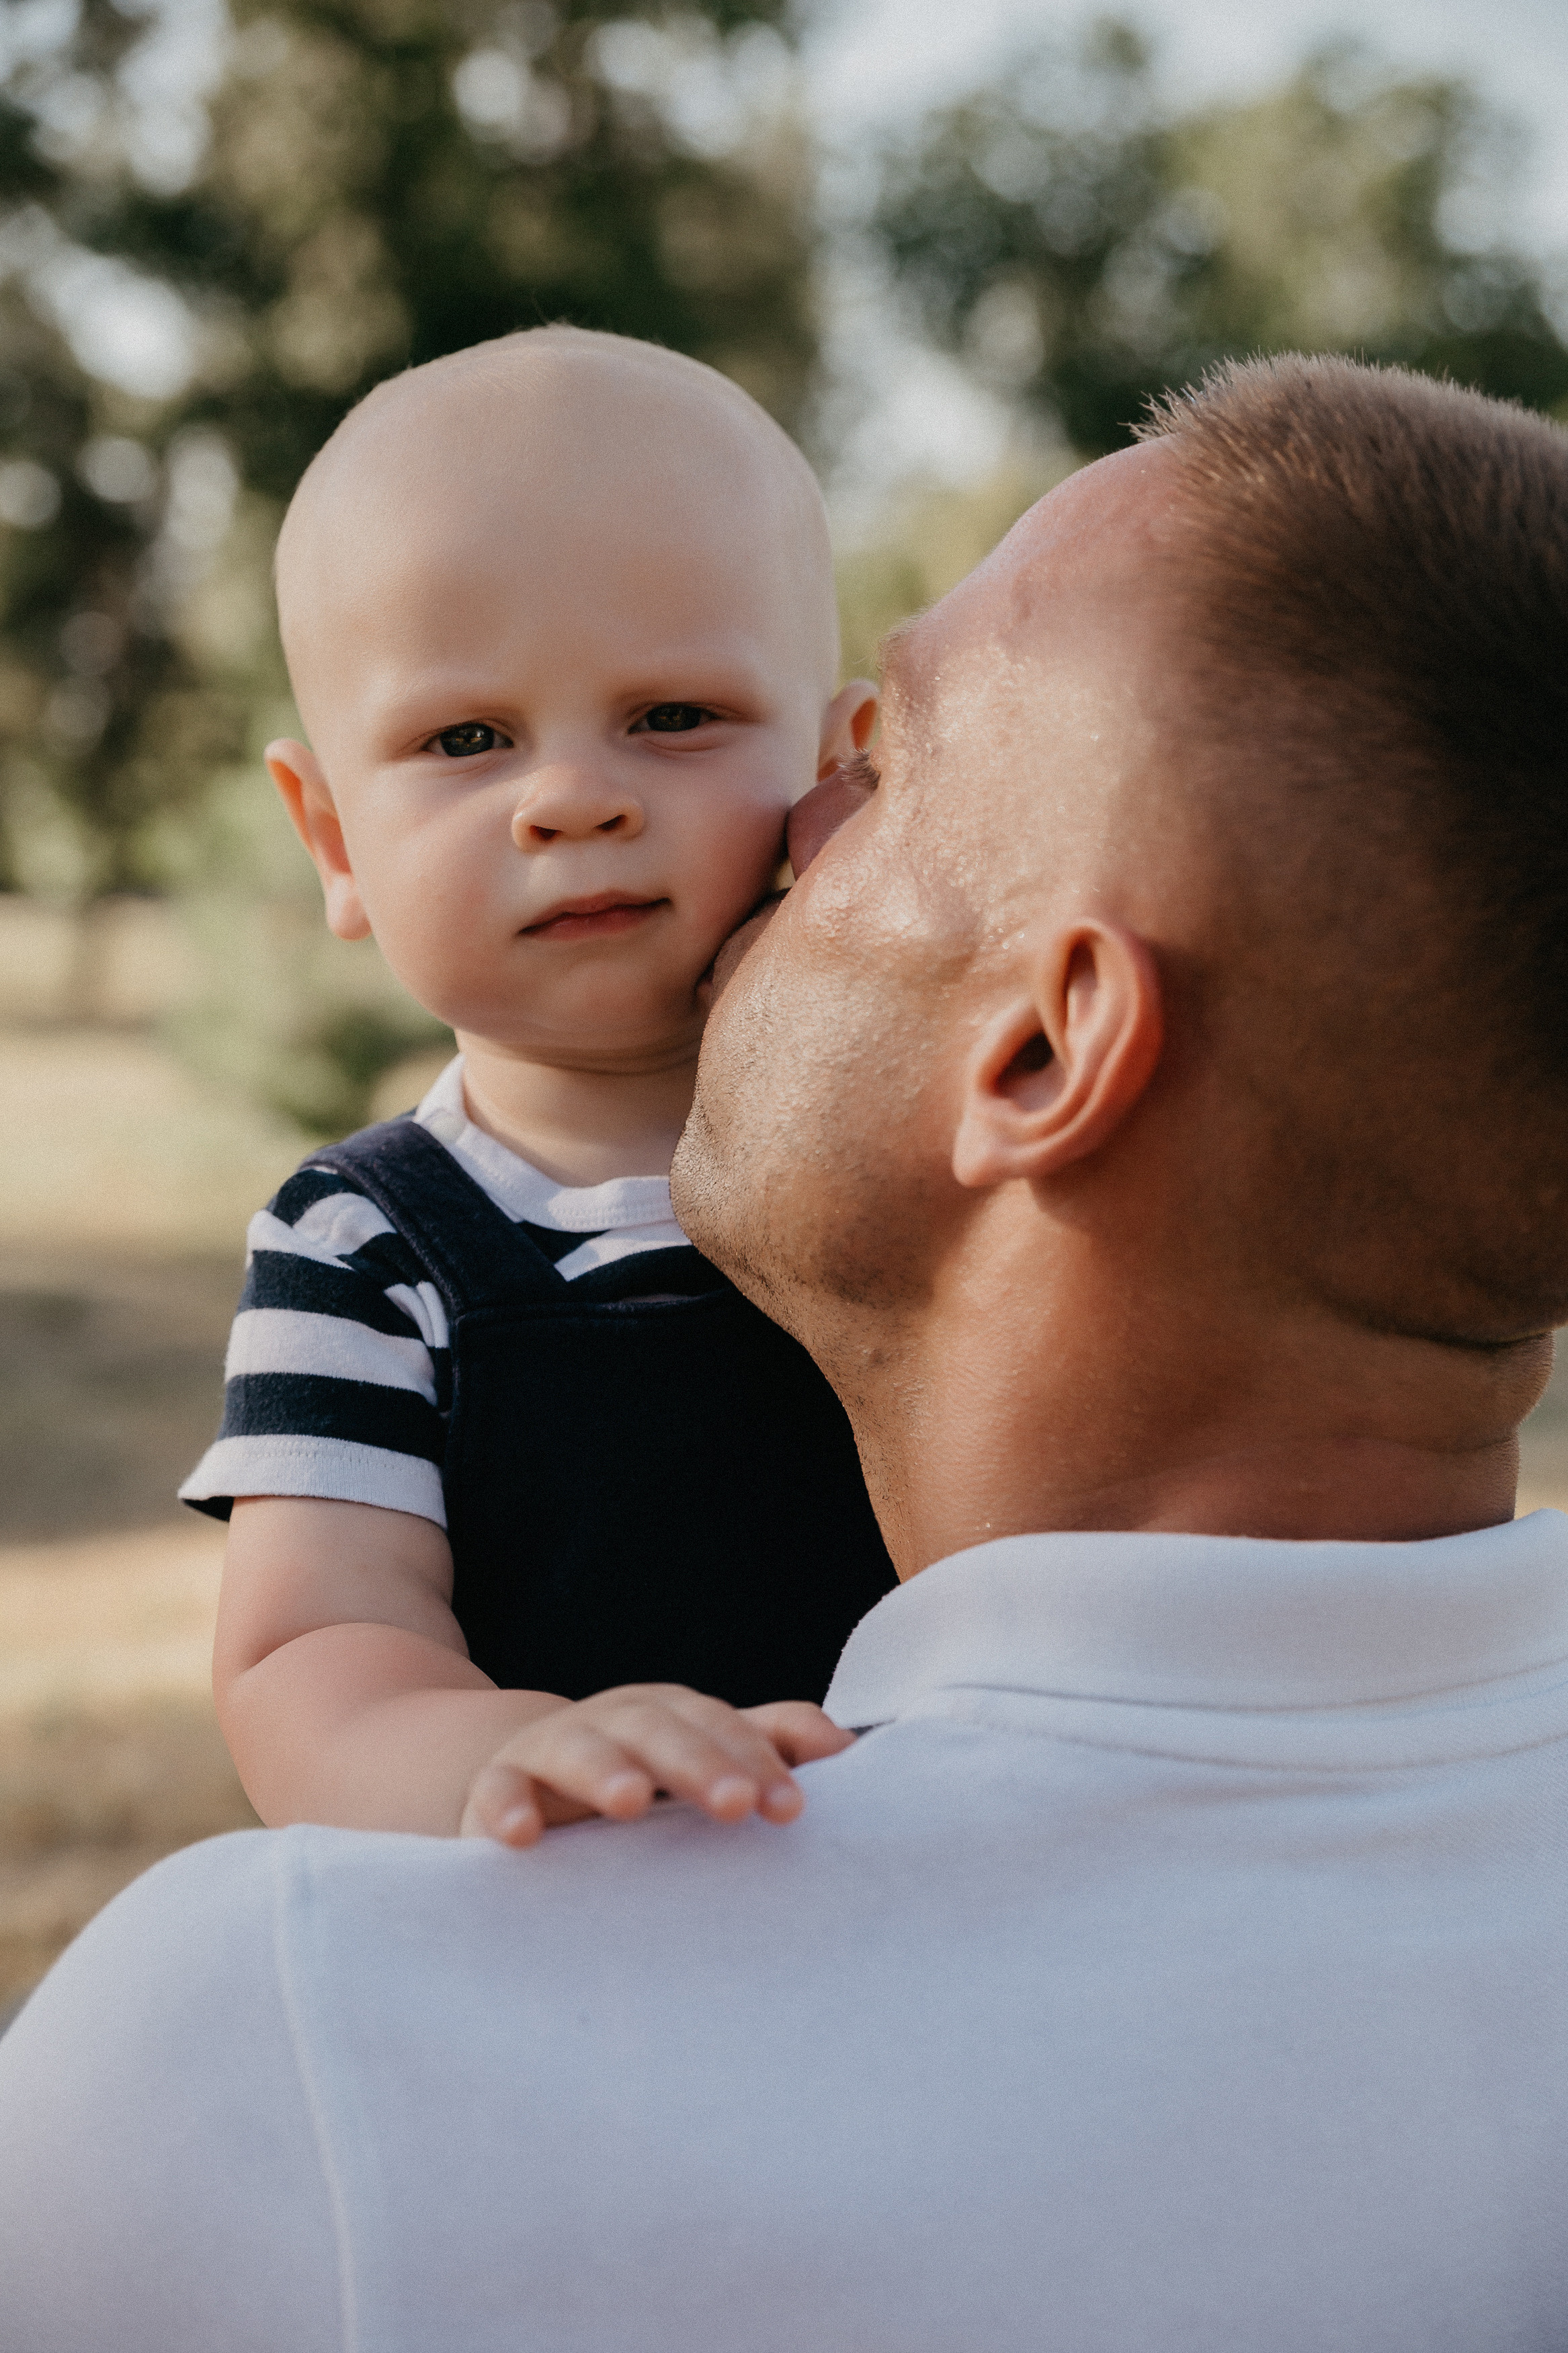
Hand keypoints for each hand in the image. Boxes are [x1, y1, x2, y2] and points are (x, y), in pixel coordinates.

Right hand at [458, 1687, 853, 1846]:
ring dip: (607, 1770)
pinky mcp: (498, 1787)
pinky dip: (506, 1808)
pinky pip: (497, 1793)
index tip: (791, 1809)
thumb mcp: (703, 1754)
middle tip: (735, 1805)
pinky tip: (522, 1837)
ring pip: (579, 1748)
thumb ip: (771, 1745)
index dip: (757, 1760)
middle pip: (658, 1729)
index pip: (721, 1726)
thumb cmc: (643, 1775)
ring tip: (632, 1802)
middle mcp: (614, 1722)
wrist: (533, 1780)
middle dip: (697, 1763)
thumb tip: (850, 1750)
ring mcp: (551, 1750)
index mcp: (670, 1715)